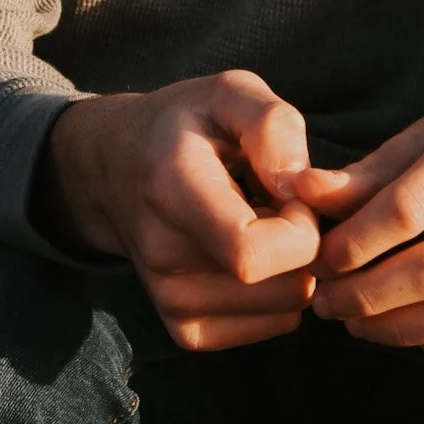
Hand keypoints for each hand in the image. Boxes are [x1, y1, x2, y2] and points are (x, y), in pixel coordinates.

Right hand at [38, 71, 342, 352]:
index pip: (252, 252)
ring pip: (286, 311)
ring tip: (264, 224)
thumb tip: (301, 188)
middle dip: (307, 244)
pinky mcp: (185, 330)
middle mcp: (163, 255)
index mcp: (172, 189)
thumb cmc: (185, 125)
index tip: (295, 193)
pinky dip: (280, 294)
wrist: (115, 169)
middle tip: (283, 204)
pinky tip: (255, 254)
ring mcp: (170, 301)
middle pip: (283, 286)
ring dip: (294, 269)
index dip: (301, 227)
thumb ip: (271, 125)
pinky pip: (272, 326)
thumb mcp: (229, 93)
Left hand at [298, 96, 423, 371]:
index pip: (407, 210)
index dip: (353, 245)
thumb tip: (297, 193)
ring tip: (360, 324)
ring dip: (399, 332)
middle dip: (367, 297)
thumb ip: (361, 177)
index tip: (319, 263)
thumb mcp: (418, 141)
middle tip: (328, 304)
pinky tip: (417, 338)